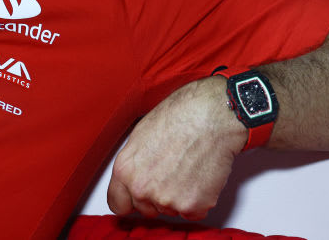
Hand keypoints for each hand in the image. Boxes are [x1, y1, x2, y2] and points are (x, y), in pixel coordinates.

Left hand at [107, 77, 245, 219]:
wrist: (210, 117)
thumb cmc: (179, 117)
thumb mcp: (140, 136)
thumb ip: (133, 164)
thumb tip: (134, 176)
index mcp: (125, 170)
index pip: (118, 203)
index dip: (130, 200)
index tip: (137, 198)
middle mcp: (141, 188)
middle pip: (145, 209)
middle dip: (156, 197)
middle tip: (171, 173)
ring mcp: (166, 200)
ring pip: (170, 210)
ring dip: (179, 197)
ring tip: (187, 167)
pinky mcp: (191, 206)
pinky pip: (193, 212)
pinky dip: (199, 199)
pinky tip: (200, 175)